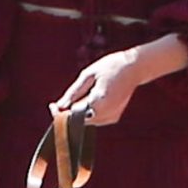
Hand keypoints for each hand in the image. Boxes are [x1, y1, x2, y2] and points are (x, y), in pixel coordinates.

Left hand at [54, 37, 186, 125]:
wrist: (135, 66)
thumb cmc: (111, 66)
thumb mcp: (88, 75)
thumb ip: (73, 93)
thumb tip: (60, 105)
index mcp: (100, 102)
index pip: (74, 116)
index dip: (60, 113)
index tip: (52, 106)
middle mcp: (107, 113)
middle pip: (80, 121)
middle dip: (68, 113)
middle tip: (58, 102)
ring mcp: (112, 117)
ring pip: (87, 121)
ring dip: (78, 112)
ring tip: (76, 97)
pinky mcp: (114, 117)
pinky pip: (95, 118)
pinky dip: (88, 112)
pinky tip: (88, 99)